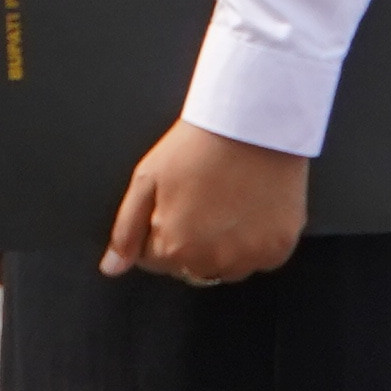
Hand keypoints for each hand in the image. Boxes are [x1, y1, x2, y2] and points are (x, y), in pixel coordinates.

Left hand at [102, 120, 312, 285]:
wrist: (250, 122)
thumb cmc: (198, 145)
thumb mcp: (146, 180)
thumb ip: (126, 231)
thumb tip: (112, 268)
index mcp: (173, 249)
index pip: (155, 260)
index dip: (161, 229)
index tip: (175, 202)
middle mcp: (211, 263)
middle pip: (191, 267)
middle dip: (191, 242)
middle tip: (203, 199)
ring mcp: (247, 259)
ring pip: (227, 267)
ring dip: (225, 247)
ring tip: (229, 202)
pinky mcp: (277, 249)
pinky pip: (261, 259)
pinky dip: (257, 242)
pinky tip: (252, 208)